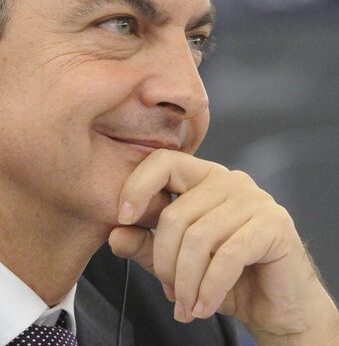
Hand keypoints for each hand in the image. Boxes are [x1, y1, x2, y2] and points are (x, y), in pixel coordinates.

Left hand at [109, 150, 338, 344]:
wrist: (276, 306)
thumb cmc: (227, 277)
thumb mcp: (178, 263)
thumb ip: (146, 246)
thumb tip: (115, 235)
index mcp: (203, 179)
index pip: (164, 162)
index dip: (137, 186)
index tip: (122, 219)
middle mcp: (228, 181)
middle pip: (176, 213)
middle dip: (165, 262)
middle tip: (171, 293)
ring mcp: (254, 198)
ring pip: (199, 237)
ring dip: (187, 282)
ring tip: (186, 306)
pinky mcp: (273, 223)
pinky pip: (228, 255)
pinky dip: (209, 288)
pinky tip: (204, 307)